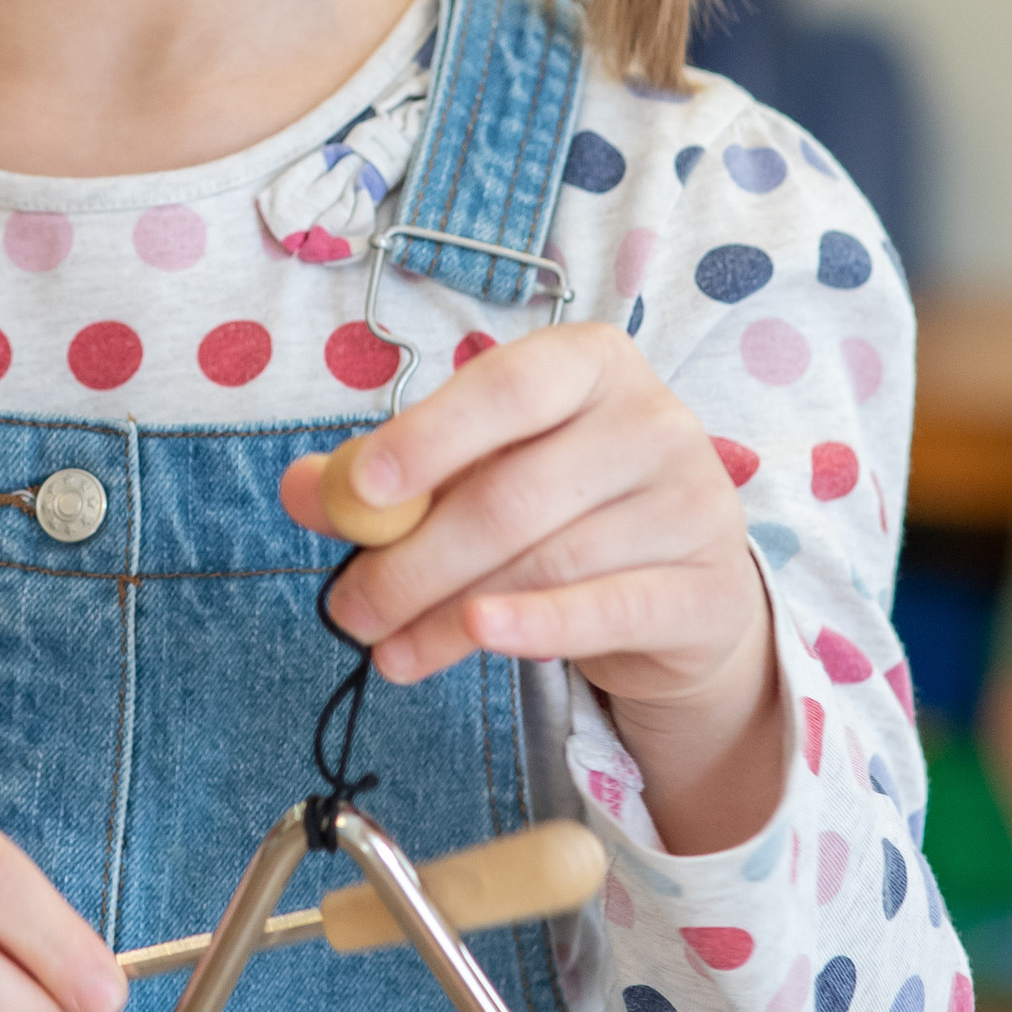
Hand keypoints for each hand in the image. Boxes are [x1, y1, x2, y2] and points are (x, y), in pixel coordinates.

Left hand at [282, 325, 781, 854]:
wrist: (679, 588)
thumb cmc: (563, 509)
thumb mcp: (477, 472)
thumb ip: (389, 476)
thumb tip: (305, 490)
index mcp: (591, 363)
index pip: (506, 387)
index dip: (428, 436)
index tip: (357, 490)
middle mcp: (654, 419)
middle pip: (514, 493)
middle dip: (414, 560)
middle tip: (349, 609)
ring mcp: (692, 503)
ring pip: (547, 561)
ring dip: (448, 613)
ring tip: (386, 648)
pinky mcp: (707, 588)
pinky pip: (607, 609)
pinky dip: (535, 626)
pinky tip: (474, 639)